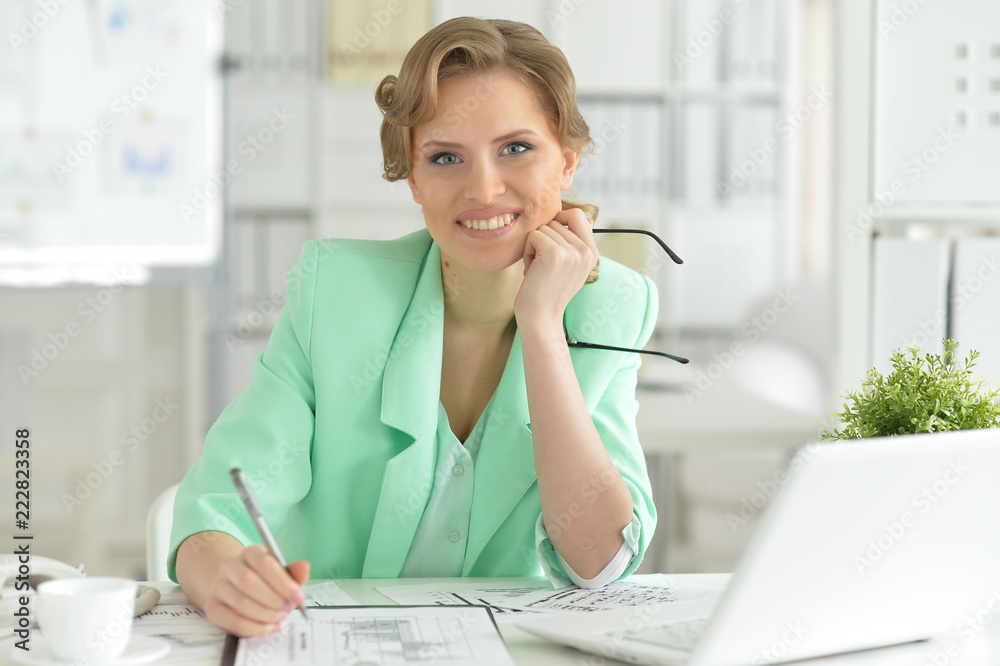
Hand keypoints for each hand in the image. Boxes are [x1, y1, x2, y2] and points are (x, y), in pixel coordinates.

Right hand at [201, 545, 309, 636]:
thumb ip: (295, 573)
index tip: (298, 597)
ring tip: (279, 618)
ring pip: (240, 602)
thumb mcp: (283, 574)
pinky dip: (254, 628)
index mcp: (250, 553)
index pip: (264, 563)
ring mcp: (218, 586)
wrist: (236, 588)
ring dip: (265, 615)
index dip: (283, 583)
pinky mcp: (213, 607)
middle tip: (287, 609)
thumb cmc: (265, 582)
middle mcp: (230, 566)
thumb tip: (304, 567)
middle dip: (273, 600)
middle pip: (248, 582)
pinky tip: (268, 627)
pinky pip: (232, 621)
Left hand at [515, 207, 597, 329]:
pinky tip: (531, 270)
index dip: (560, 219)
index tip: (550, 238)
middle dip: (544, 238)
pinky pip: (533, 236)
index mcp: (592, 252)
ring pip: (543, 228)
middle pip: (556, 221)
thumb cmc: (549, 291)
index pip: (579, 215)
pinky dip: (527, 252)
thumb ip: (578, 243)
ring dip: (533, 247)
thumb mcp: (572, 266)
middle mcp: (585, 250)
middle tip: (543, 264)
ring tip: (538, 269)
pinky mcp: (554, 253)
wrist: (541, 317)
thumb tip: (589, 218)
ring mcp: (571, 251)